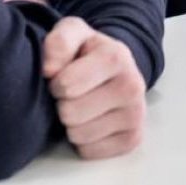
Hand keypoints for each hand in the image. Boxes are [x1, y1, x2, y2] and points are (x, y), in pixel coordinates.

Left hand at [43, 17, 146, 160]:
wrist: (116, 69)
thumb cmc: (87, 52)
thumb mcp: (72, 33)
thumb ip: (58, 41)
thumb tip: (49, 70)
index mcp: (116, 56)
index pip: (66, 85)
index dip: (56, 83)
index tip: (63, 76)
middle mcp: (133, 85)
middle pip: (70, 114)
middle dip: (64, 105)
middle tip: (73, 94)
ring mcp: (136, 113)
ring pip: (79, 136)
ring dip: (73, 125)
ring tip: (83, 106)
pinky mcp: (133, 138)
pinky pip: (89, 151)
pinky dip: (84, 141)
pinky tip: (93, 121)